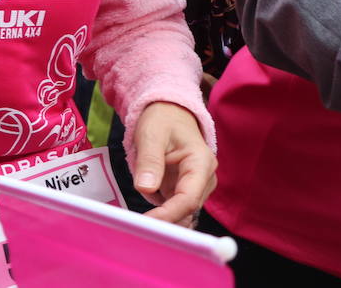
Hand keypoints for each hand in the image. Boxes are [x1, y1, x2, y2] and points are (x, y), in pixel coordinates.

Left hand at [131, 101, 215, 226]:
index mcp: (200, 163)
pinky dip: (162, 215)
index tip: (146, 223)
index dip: (168, 215)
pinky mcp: (186, 192)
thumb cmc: (162, 120)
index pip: (188, 199)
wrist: (169, 113)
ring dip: (163, 220)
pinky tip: (147, 216)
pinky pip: (176, 211)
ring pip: (182, 215)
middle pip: (187, 211)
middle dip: (164, 222)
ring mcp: (196, 187)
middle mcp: (204, 179)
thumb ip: (149, 161)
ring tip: (138, 221)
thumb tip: (145, 188)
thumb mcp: (151, 134)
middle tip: (135, 227)